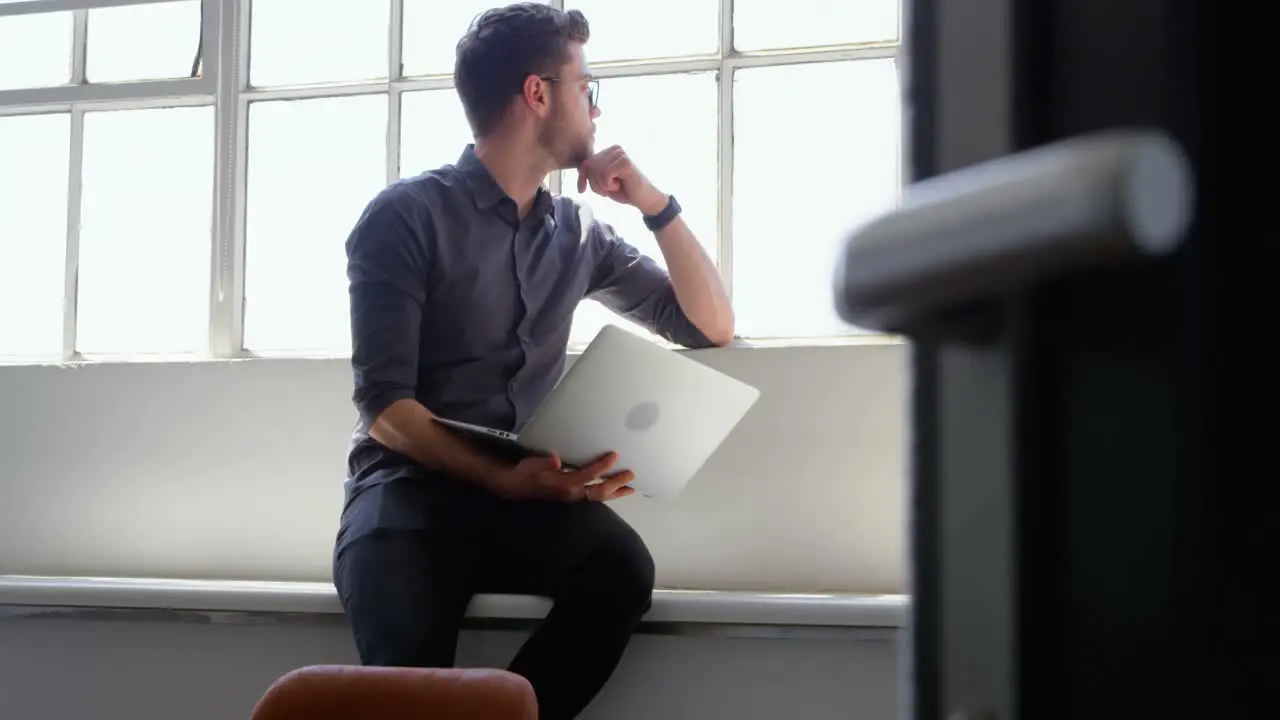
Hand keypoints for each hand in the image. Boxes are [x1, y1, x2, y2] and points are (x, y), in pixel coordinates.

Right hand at [489, 452, 636, 502]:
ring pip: (600, 496)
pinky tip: (617, 490)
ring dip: (616, 492)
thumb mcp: (533, 465)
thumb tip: (556, 460)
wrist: (519, 486)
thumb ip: (545, 462)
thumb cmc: (528, 472)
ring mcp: (575, 496)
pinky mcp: (575, 495)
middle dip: (617, 482)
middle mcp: (573, 493)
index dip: (602, 466)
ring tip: (632, 487)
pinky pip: (595, 496)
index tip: (614, 455)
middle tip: (632, 474)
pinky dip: (609, 493)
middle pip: (600, 490)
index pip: (588, 475)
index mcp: (565, 484)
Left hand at [577, 145, 667, 215]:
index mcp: (609, 152)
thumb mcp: (602, 183)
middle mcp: (615, 149)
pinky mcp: (624, 161)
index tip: (581, 190)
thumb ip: (592, 174)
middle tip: (609, 189)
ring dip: (603, 185)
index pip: (586, 163)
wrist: (643, 200)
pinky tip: (621, 184)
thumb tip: (579, 168)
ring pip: (596, 171)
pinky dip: (609, 185)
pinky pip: (605, 174)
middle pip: (590, 167)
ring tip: (616, 186)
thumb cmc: (624, 191)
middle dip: (595, 184)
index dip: (582, 177)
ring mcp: (620, 154)